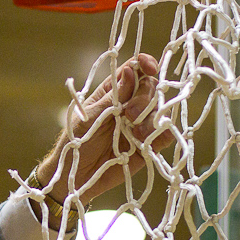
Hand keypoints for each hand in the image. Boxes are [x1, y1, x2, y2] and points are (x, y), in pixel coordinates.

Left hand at [37, 53, 172, 204]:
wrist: (76, 175)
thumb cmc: (76, 141)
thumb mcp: (90, 116)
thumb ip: (112, 96)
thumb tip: (129, 71)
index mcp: (112, 92)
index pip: (134, 70)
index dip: (144, 64)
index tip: (150, 67)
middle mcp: (129, 105)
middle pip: (150, 88)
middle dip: (144, 98)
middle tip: (129, 114)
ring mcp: (140, 124)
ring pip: (160, 111)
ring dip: (152, 119)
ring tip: (136, 134)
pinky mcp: (147, 145)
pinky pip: (163, 136)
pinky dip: (162, 135)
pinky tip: (150, 140)